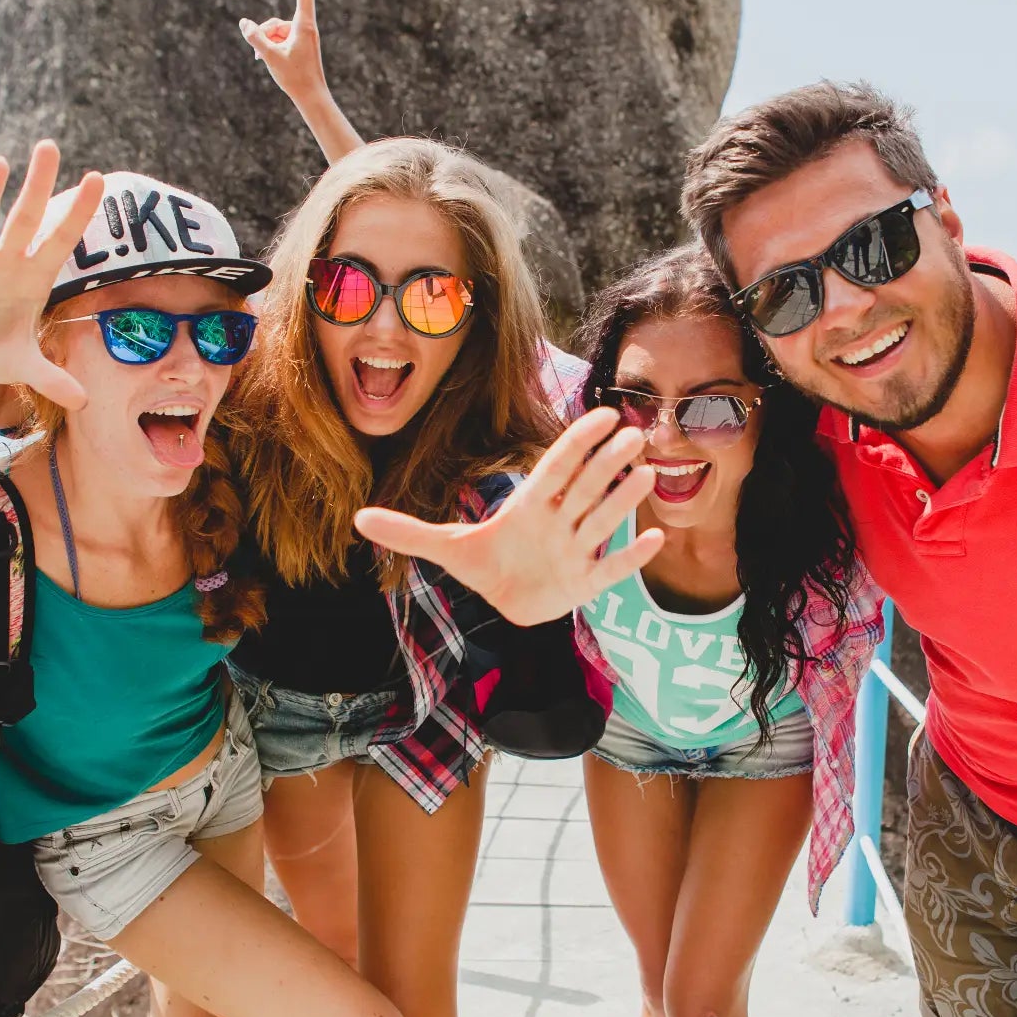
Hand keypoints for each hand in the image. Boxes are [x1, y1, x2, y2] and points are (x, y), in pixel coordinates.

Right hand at [0, 141, 103, 411]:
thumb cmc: (2, 353)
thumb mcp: (27, 367)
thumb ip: (53, 379)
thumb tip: (84, 402)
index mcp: (33, 278)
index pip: (61, 239)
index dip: (78, 212)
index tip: (98, 179)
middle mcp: (5, 264)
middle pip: (24, 219)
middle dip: (37, 185)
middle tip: (49, 146)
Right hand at [240, 0, 327, 107]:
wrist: (311, 97)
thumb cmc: (295, 78)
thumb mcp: (270, 57)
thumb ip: (256, 38)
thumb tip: (244, 22)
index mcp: (304, 25)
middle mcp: (305, 27)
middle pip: (277, 20)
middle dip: (265, 33)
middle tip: (264, 54)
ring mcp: (302, 35)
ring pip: (275, 31)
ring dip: (266, 43)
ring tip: (264, 60)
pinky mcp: (299, 43)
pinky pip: (278, 39)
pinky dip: (269, 47)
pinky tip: (263, 60)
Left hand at [353, 408, 665, 625]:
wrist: (509, 602)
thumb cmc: (487, 565)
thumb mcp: (446, 548)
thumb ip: (407, 532)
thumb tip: (358, 517)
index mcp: (528, 507)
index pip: (555, 468)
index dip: (576, 443)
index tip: (602, 413)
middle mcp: (557, 523)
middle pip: (584, 487)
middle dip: (606, 464)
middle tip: (632, 434)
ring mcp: (574, 551)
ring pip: (602, 520)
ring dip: (623, 500)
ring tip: (648, 474)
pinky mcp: (585, 583)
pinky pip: (612, 568)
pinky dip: (632, 557)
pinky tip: (658, 538)